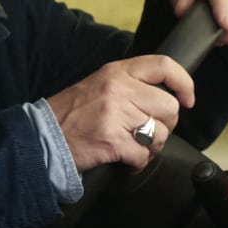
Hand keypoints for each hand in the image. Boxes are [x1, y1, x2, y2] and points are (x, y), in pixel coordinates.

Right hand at [46, 55, 193, 171]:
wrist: (42, 136)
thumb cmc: (69, 113)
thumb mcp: (98, 85)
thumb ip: (129, 85)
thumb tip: (164, 97)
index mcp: (115, 72)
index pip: (163, 65)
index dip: (183, 83)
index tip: (186, 98)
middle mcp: (117, 90)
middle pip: (169, 107)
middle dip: (164, 124)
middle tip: (146, 130)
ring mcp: (115, 115)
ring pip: (160, 133)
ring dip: (150, 146)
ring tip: (132, 145)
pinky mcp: (113, 140)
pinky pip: (144, 155)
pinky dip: (137, 162)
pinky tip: (124, 158)